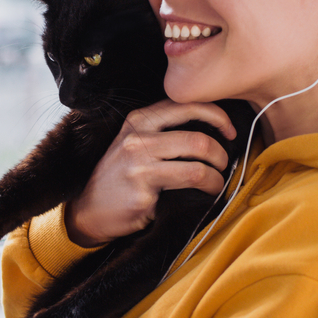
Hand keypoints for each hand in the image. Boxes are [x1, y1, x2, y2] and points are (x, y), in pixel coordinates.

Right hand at [66, 100, 236, 246]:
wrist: (89, 211)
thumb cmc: (120, 176)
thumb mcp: (134, 142)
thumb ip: (164, 130)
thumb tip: (211, 126)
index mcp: (138, 120)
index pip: (186, 106)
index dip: (216, 115)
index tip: (229, 130)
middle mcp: (137, 138)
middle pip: (197, 139)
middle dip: (220, 153)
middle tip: (223, 163)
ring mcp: (139, 166)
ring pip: (197, 166)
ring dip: (216, 176)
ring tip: (216, 182)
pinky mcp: (143, 191)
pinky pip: (188, 187)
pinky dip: (206, 190)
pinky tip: (204, 194)